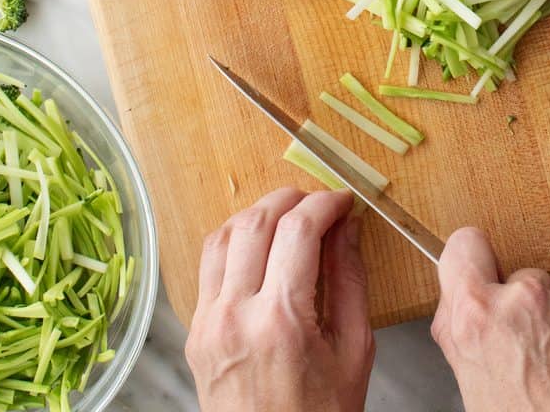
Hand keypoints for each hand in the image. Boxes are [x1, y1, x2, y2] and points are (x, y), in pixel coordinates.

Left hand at [186, 188, 373, 411]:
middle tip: (318, 202)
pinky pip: (207, 265)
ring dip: (258, 213)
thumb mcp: (354, 350)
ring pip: (224, 234)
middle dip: (291, 198)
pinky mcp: (195, 331)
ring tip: (287, 216)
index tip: (342, 200)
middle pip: (257, 221)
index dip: (324, 203)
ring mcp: (209, 322)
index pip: (299, 229)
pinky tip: (257, 245)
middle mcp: (237, 315)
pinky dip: (233, 241)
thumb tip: (347, 226)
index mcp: (282, 320)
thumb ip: (350, 280)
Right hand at [431, 228, 549, 411]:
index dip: (471, 259)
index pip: (464, 244)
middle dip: (524, 307)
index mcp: (477, 314)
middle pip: (521, 277)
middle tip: (528, 354)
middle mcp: (523, 299)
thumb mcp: (469, 383)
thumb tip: (458, 302)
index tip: (479, 269)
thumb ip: (460, 331)